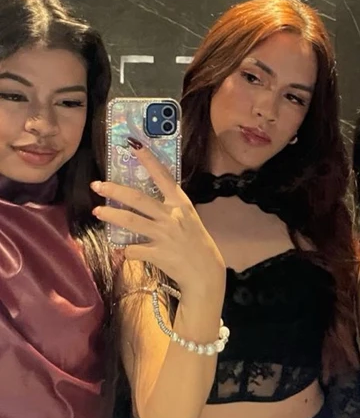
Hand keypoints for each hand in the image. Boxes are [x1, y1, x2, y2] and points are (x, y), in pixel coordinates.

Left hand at [92, 139, 224, 295]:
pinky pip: (133, 249)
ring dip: (112, 216)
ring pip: (132, 221)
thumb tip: (143, 201)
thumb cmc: (195, 243)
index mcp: (181, 204)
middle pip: (139, 199)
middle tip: (97, 185)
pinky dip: (124, 250)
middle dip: (116, 191)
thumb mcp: (188, 219)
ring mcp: (165, 235)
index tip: (134, 145)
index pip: (163, 177)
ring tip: (97, 212)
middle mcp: (172, 217)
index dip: (148, 160)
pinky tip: (120, 250)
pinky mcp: (158, 254)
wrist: (205, 271)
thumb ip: (169, 209)